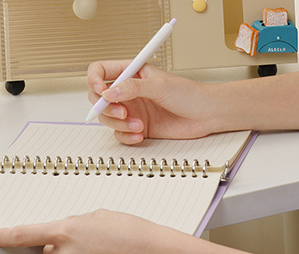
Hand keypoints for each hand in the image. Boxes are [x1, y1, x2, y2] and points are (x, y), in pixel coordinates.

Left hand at [0, 210, 180, 253]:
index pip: (26, 235)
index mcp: (66, 231)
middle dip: (65, 246)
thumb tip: (71, 233)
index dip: (7, 236)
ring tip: (110, 251)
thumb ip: (77, 224)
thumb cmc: (133, 233)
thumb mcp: (100, 217)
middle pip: (52, 251)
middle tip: (92, 240)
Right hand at [87, 60, 218, 143]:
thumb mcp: (159, 85)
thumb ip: (132, 88)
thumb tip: (108, 93)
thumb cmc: (188, 94)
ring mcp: (132, 110)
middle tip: (122, 112)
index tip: (101, 91)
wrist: (205, 115)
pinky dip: (126, 136)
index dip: (94, 80)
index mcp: (131, 73)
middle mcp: (128, 91)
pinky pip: (120, 134)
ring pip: (108, 118)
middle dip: (105, 107)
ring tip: (138, 125)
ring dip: (119, 124)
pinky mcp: (137, 127)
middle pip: (98, 98)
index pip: (100, 71)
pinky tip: (139, 135)